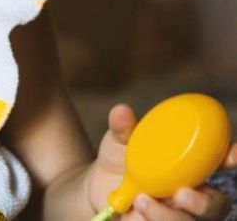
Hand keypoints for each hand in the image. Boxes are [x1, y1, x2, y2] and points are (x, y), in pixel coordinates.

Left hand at [88, 104, 236, 219]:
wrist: (97, 188)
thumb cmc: (120, 160)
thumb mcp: (119, 141)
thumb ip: (123, 128)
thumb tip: (121, 111)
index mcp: (190, 166)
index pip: (220, 162)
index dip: (230, 158)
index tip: (232, 154)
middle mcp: (192, 192)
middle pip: (216, 205)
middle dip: (204, 202)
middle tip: (181, 193)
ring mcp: (179, 213)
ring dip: (168, 215)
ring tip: (142, 200)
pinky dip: (152, 219)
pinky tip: (135, 208)